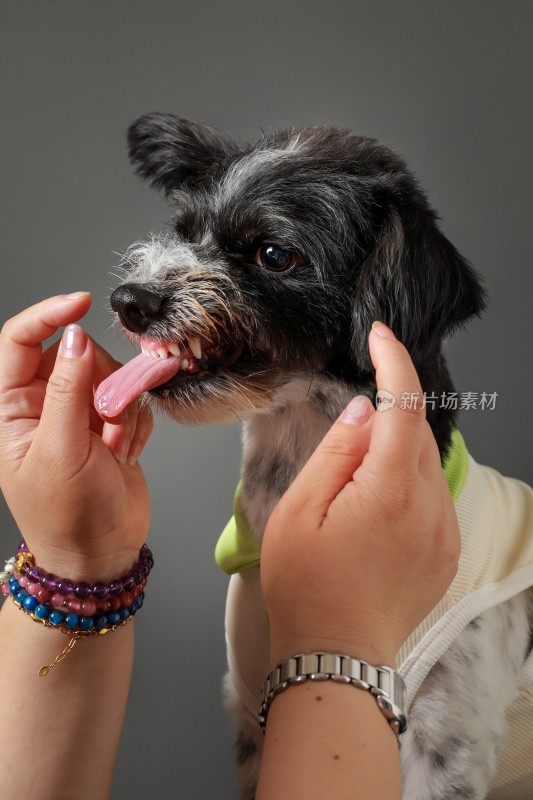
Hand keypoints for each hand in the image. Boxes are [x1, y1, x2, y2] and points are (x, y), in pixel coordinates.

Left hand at [0, 292, 153, 579]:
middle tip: (108, 417)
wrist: (102, 555)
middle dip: (102, 381)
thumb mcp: (62, 451)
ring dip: (122, 407)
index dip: (48, 315)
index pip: (20, 342)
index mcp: (11, 409)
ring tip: (115, 447)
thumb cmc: (68, 515)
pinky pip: (130, 398)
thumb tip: (75, 338)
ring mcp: (77, 414)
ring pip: (110, 375)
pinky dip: (134, 422)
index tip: (80, 303)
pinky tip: (124, 453)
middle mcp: (42, 406)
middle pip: (77, 355)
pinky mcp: (107, 424)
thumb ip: (66, 389)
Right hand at [260, 322, 459, 666]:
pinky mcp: (446, 550)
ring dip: (395, 449)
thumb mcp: (300, 510)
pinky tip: (375, 505)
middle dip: (387, 411)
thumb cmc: (306, 587)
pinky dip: (407, 479)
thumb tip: (363, 410)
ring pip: (426, 462)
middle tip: (349, 426)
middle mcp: (429, 506)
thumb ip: (335, 451)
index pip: (402, 404)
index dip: (393, 361)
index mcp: (390, 490)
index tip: (380, 334)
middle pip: (416, 430)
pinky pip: (432, 494)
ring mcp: (444, 531)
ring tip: (353, 481)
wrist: (337, 656)